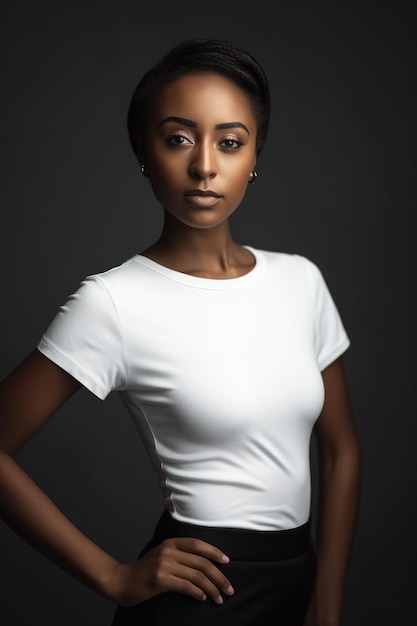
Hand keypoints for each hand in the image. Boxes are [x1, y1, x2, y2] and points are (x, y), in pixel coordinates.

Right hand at [108, 537, 234, 606]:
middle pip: (201, 562)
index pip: (198, 544)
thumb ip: (180, 556)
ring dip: (212, 588)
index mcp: (170, 543)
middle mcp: (169, 551)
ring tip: (219, 597)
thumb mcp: (162, 556)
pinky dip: (198, 593)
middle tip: (229, 588)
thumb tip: (205, 566)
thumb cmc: (145, 571)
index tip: (227, 562)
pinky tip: (203, 598)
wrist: (122, 581)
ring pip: (197, 576)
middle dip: (219, 576)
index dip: (214, 552)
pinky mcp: (160, 579)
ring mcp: (164, 565)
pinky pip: (186, 586)